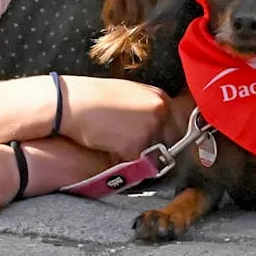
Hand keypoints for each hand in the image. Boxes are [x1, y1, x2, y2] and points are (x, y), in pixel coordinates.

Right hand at [60, 77, 176, 160]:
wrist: (73, 103)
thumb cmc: (97, 96)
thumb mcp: (131, 93)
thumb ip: (151, 106)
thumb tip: (162, 121)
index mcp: (160, 98)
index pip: (182, 122)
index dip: (173, 134)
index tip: (169, 141)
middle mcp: (160, 113)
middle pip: (172, 140)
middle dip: (160, 146)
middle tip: (139, 144)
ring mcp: (149, 130)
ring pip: (153, 153)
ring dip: (140, 153)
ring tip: (118, 140)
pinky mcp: (135, 147)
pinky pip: (135, 162)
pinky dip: (124, 159)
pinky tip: (109, 145)